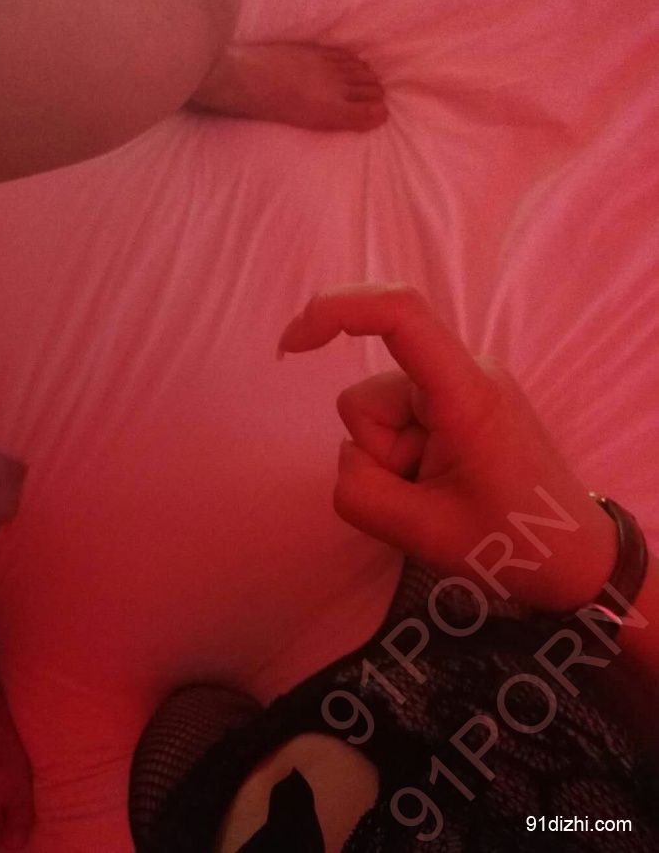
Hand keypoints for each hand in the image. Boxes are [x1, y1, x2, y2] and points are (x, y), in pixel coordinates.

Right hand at [278, 283, 615, 611]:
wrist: (572, 553)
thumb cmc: (512, 541)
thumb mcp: (425, 533)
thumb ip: (360, 493)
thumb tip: (350, 457)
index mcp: (466, 392)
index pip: (401, 315)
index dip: (336, 311)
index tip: (292, 345)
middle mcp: (462, 373)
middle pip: (368, 399)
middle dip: (376, 455)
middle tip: (424, 497)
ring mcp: (457, 387)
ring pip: (375, 416)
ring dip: (389, 462)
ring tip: (436, 492)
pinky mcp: (452, 403)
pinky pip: (395, 424)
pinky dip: (400, 459)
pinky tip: (438, 482)